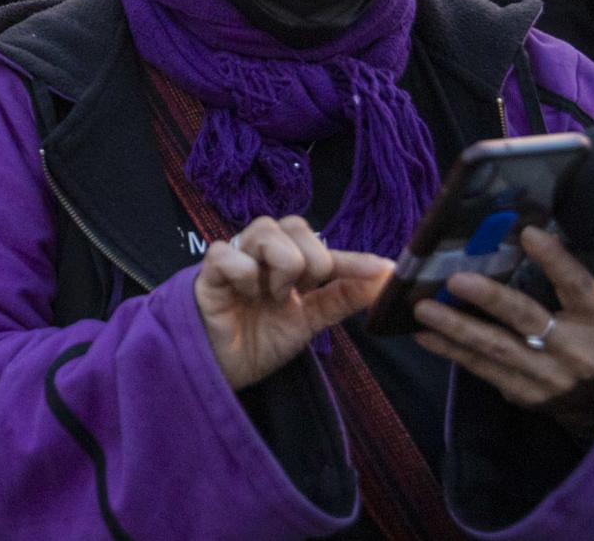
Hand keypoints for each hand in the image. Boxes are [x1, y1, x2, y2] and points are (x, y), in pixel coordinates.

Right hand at [196, 216, 393, 390]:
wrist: (223, 368)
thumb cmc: (261, 340)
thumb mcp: (311, 321)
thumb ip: (343, 297)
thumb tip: (385, 279)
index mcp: (288, 261)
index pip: (324, 247)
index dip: (354, 259)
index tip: (384, 271)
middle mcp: (262, 252)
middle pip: (295, 225)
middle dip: (310, 263)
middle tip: (296, 294)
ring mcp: (236, 256)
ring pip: (267, 231)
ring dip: (280, 267)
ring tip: (270, 296)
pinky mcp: (208, 270)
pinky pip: (229, 254)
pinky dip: (244, 274)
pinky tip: (244, 294)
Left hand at [414, 226, 593, 436]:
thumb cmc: (583, 335)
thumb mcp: (585, 309)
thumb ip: (556, 280)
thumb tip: (510, 235)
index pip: (578, 285)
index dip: (556, 260)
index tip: (529, 233)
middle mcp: (576, 349)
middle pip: (528, 318)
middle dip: (490, 299)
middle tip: (455, 280)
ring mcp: (550, 376)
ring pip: (497, 348)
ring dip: (456, 327)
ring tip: (422, 309)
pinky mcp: (526, 394)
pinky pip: (483, 369)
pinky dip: (452, 351)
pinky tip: (425, 335)